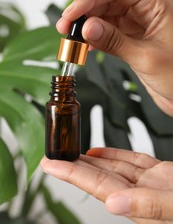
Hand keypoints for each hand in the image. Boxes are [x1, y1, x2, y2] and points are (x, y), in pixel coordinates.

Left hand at [41, 148, 172, 222]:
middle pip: (100, 177)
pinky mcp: (161, 175)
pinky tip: (101, 152)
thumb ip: (150, 207)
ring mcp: (150, 184)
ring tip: (72, 151)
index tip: (51, 165)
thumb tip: (113, 204)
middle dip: (74, 166)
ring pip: (114, 168)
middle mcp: (141, 195)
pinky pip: (132, 162)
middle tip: (53, 156)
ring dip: (92, 160)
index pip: (98, 187)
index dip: (72, 175)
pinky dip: (116, 156)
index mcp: (142, 206)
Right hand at [56, 0, 172, 115]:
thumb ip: (115, 41)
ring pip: (104, 17)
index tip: (71, 15)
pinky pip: (107, 33)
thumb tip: (87, 28)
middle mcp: (145, 11)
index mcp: (156, 4)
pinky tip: (84, 46)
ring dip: (86, 28)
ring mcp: (137, 25)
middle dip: (83, 14)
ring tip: (71, 40)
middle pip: (106, 1)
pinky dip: (94, 39)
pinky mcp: (130, 40)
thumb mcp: (146, 58)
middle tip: (65, 29)